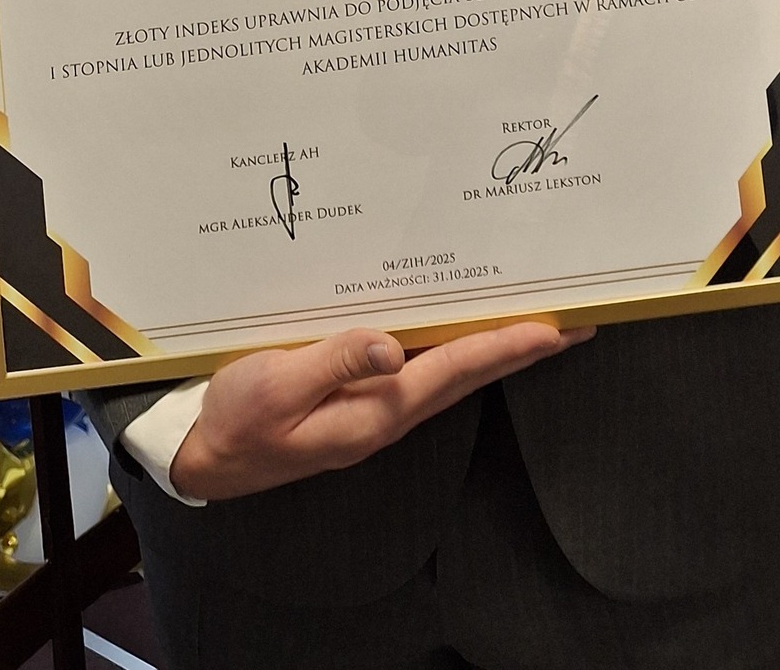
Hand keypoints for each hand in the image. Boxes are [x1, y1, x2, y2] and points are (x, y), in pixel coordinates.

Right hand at [170, 319, 592, 500]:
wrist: (204, 456)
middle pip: (468, 372)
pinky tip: (464, 328)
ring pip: (450, 370)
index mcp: (375, 411)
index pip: (454, 370)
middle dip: (521, 348)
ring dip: (494, 346)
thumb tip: (392, 344)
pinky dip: (454, 346)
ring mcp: (377, 408)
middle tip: (576, 325)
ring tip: (539, 323)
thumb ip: (334, 362)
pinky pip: (422, 367)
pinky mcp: (361, 398)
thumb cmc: (237, 421)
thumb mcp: (276, 387)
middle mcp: (387, 412)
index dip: (504, 347)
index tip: (554, 330)